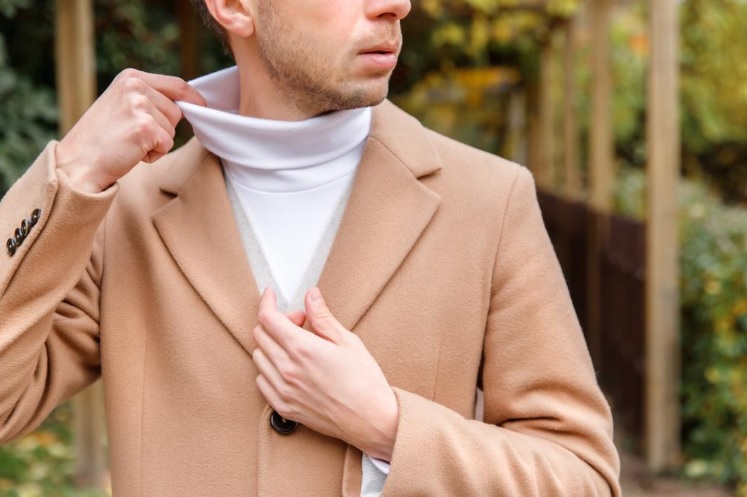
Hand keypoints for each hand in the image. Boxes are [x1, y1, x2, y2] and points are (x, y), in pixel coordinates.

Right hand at [55, 68, 205, 192]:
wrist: (78, 162)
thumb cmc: (101, 139)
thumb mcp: (122, 105)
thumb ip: (149, 98)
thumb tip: (186, 104)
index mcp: (131, 77)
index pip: (177, 84)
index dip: (193, 99)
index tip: (201, 107)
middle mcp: (135, 86)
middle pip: (177, 111)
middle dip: (163, 129)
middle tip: (132, 135)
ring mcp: (139, 105)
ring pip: (172, 130)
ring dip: (156, 143)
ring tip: (129, 142)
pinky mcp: (144, 126)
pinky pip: (167, 145)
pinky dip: (154, 155)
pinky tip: (132, 152)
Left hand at [252, 287, 398, 460]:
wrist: (371, 420)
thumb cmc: (365, 381)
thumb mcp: (348, 341)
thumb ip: (323, 317)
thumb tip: (310, 296)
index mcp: (303, 349)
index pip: (268, 318)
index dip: (268, 302)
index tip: (272, 295)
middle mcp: (287, 369)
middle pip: (261, 335)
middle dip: (276, 321)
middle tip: (300, 322)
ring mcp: (283, 390)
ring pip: (259, 357)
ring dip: (272, 345)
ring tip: (296, 346)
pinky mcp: (283, 407)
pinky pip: (262, 381)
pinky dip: (270, 369)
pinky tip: (290, 367)